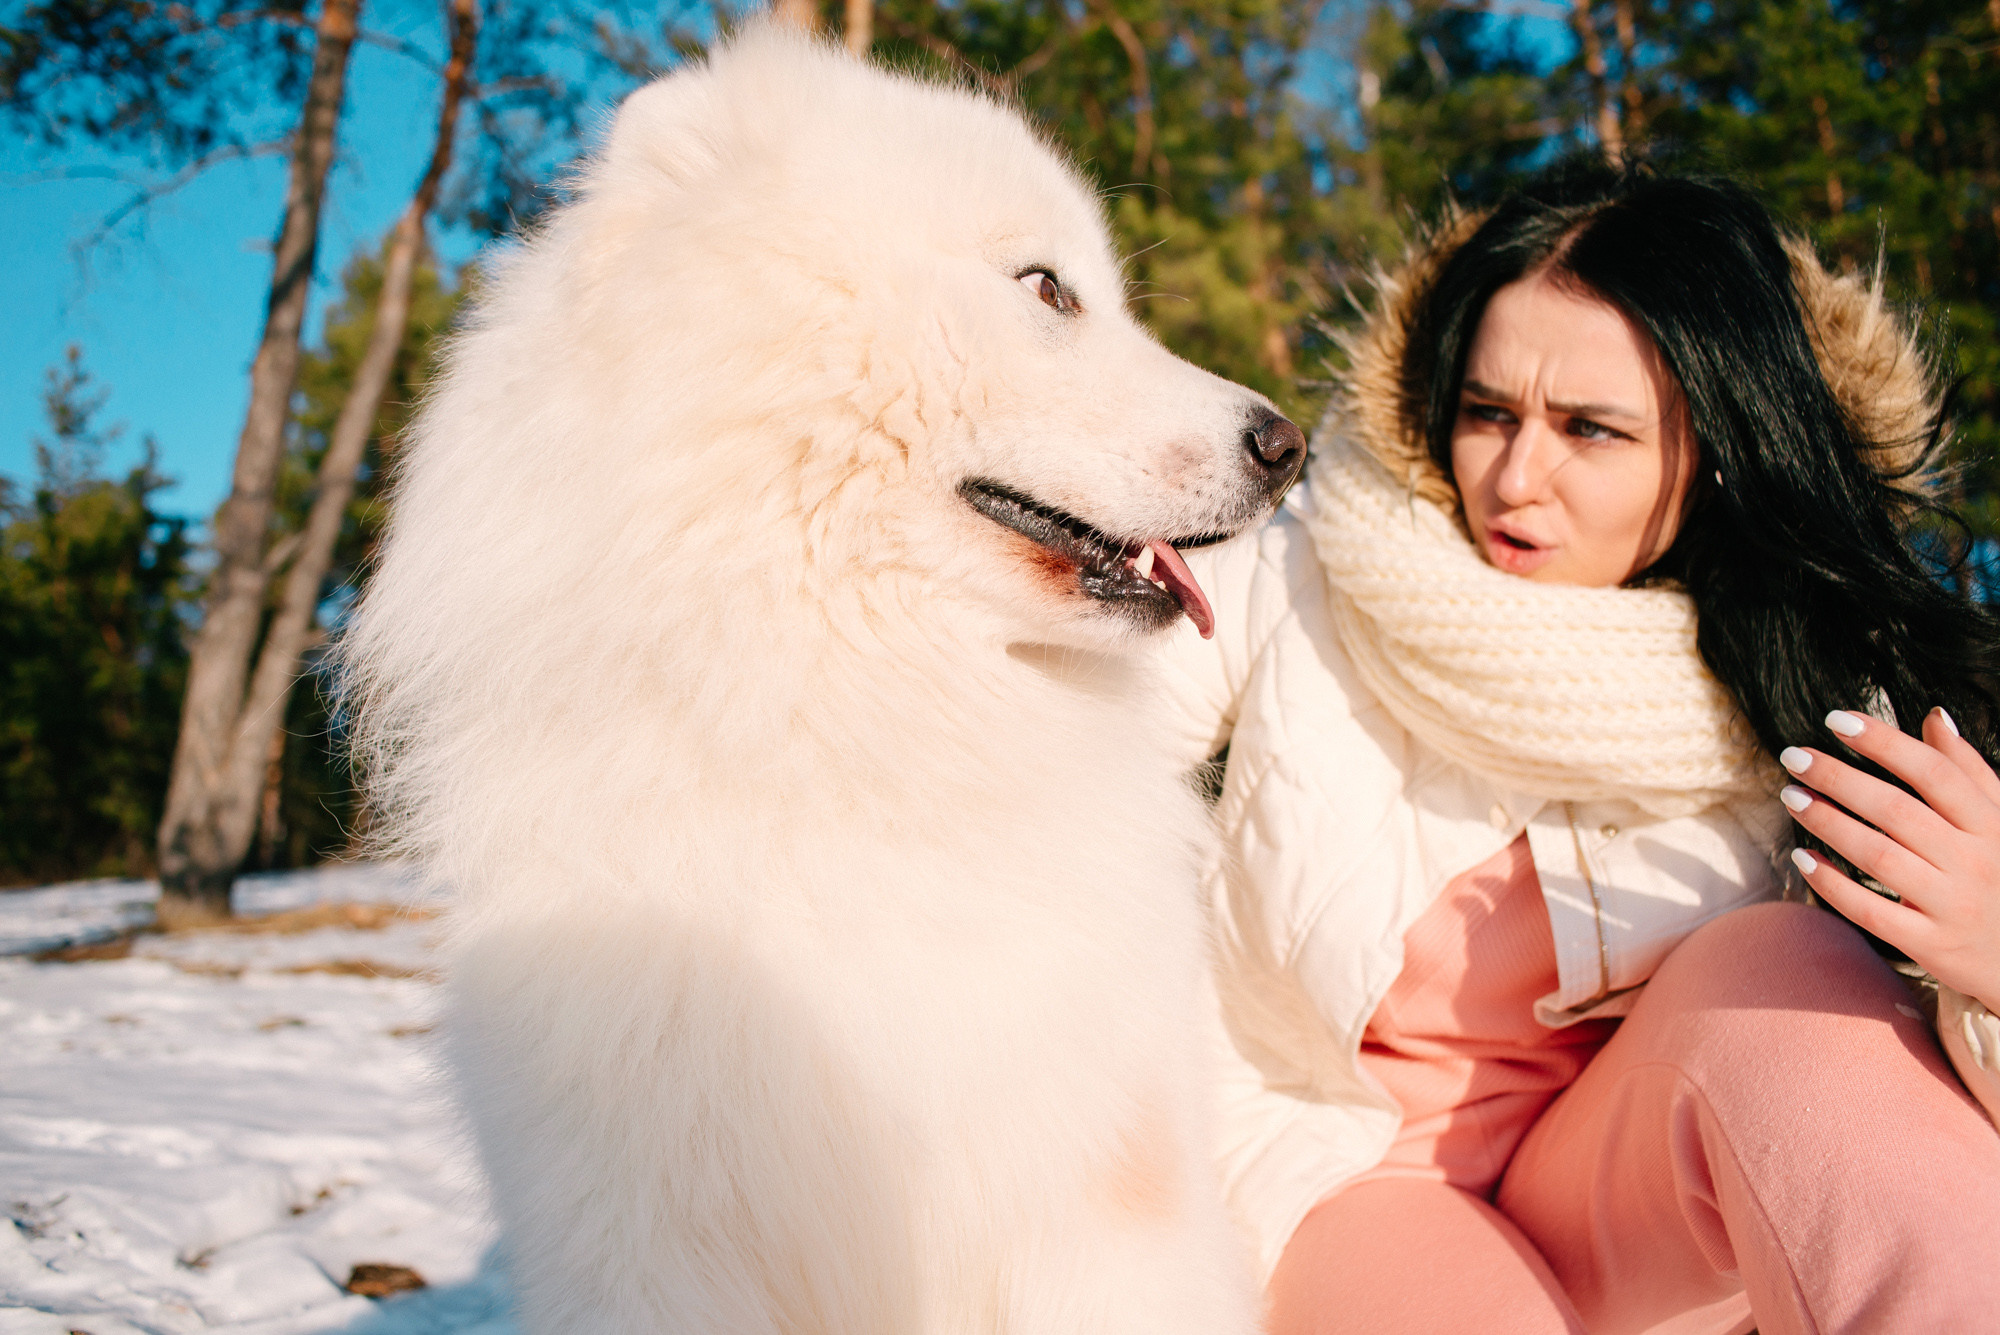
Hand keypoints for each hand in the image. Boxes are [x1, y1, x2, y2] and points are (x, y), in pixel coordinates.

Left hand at [1779, 707, 1999, 1012]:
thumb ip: (1971, 772)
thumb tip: (1935, 718)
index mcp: (1993, 825)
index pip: (1935, 772)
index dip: (1885, 742)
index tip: (1837, 720)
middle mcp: (1975, 862)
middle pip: (1897, 810)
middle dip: (1840, 778)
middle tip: (1794, 756)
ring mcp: (1953, 905)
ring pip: (1879, 856)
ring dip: (1828, 823)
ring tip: (1791, 796)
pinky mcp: (1931, 945)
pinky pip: (1871, 912)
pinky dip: (1833, 884)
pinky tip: (1803, 858)